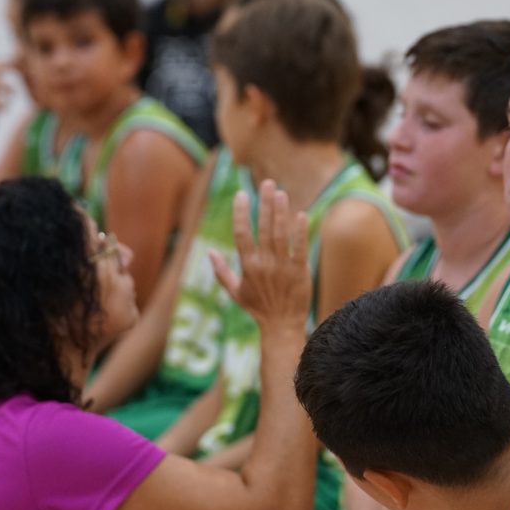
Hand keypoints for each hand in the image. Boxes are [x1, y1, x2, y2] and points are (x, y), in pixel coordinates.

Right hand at [210, 180, 308, 335]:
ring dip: (280, 212)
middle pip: (263, 228)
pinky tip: (300, 215)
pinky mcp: (300, 271)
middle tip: (267, 183)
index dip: (240, 213)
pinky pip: (300, 248)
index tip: (241, 194)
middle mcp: (264, 263)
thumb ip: (221, 271)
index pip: (241, 234)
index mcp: (247, 266)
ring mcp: (282, 267)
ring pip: (280, 234)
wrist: (281, 326)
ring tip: (281, 192)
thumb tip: (209, 251)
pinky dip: (300, 232)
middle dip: (265, 204)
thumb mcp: (235, 292)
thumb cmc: (258, 309)